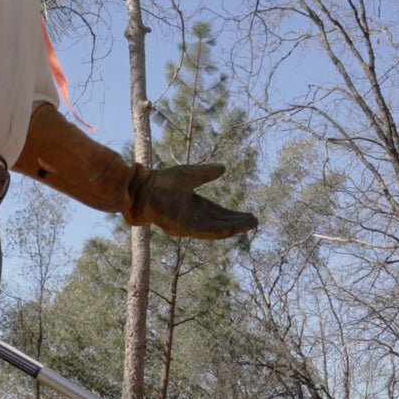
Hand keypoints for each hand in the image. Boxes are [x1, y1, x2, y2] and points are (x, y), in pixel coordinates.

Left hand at [132, 163, 257, 238]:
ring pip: (215, 229)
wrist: (143, 188)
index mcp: (195, 206)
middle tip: (255, 223)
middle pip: (220, 223)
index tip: (249, 216)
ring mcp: (188, 224)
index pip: (218, 213)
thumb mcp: (190, 174)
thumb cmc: (161, 181)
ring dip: (233, 228)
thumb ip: (206, 172)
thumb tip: (223, 167)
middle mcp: (193, 217)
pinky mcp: (183, 226)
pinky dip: (219, 230)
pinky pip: (204, 230)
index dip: (234, 216)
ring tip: (249, 225)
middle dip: (238, 224)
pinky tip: (232, 229)